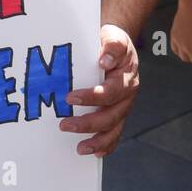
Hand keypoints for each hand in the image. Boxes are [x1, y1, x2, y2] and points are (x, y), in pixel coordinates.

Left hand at [59, 24, 139, 157]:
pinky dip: (106, 146)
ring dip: (97, 141)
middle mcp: (127, 96)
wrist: (115, 45)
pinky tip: (94, 153)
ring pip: (114, 130)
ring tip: (80, 148)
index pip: (110, 92)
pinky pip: (114, 135)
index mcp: (125, 77)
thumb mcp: (113, 36)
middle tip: (64, 125)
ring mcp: (122, 107)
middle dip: (88, 123)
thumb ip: (112, 45)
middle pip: (111, 116)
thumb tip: (104, 60)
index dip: (92, 97)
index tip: (70, 98)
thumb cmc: (110, 42)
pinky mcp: (117, 115)